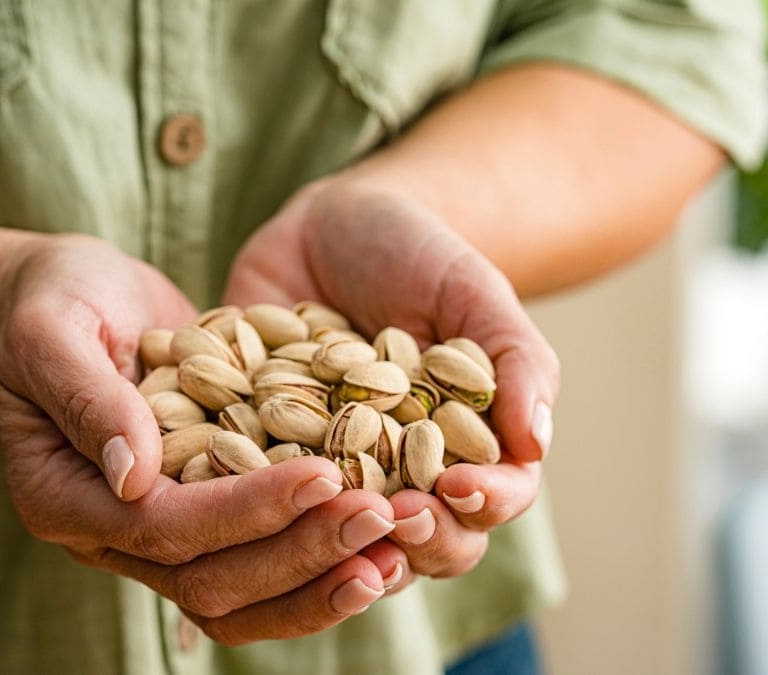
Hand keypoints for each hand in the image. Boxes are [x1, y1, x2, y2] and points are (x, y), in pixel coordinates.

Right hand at [0, 233, 394, 644]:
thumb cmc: (50, 300)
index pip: (170, 529)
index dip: (247, 511)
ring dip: (323, 575)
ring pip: (246, 589)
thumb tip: (133, 476)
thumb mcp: (54, 331)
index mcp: (70, 496)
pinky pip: (264, 553)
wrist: (70, 295)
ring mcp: (166, 524)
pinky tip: (380, 540)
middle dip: (303, 552)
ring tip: (397, 550)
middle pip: (217, 578)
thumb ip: (88, 400)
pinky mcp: (206, 502)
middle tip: (382, 522)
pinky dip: (319, 554)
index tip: (323, 477)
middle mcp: (119, 529)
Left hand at [225, 178, 559, 588]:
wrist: (332, 226)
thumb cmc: (418, 254)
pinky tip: (243, 488)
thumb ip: (515, 362)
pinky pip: (257, 485)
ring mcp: (330, 464)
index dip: (483, 505)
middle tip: (394, 516)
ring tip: (326, 515)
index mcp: (461, 446)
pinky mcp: (265, 447)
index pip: (489, 499)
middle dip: (413, 538)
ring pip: (339, 532)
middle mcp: (398, 470)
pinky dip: (253, 493)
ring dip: (334, 538)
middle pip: (418, 537)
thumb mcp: (472, 293)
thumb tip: (537, 443)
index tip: (458, 488)